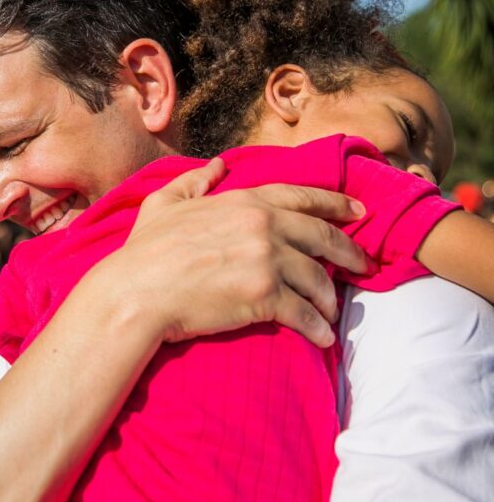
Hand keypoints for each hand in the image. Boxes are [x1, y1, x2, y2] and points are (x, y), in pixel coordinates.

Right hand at [111, 158, 367, 347]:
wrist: (137, 291)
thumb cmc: (146, 248)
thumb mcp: (164, 202)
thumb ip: (195, 180)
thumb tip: (218, 164)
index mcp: (245, 200)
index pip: (303, 196)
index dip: (336, 203)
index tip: (359, 211)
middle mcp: (264, 226)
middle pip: (323, 238)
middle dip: (350, 253)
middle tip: (364, 266)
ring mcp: (267, 260)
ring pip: (317, 279)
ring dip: (330, 298)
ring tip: (331, 311)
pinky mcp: (265, 297)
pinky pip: (304, 314)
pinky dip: (317, 328)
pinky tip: (322, 337)